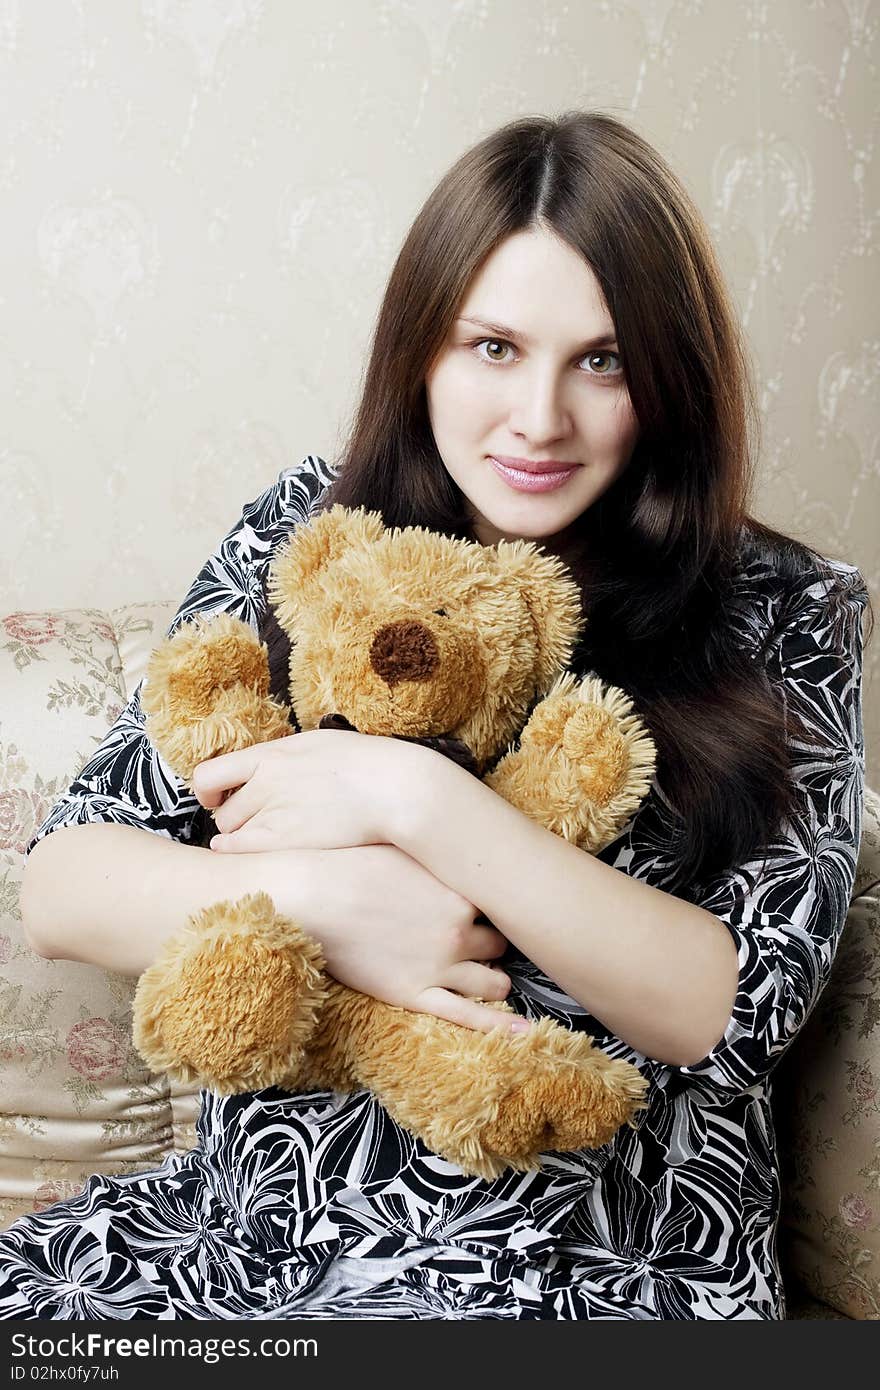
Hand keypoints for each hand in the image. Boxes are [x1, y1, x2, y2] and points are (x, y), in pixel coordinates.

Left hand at [192, 729, 421, 853]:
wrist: (394, 788)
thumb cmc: (367, 765)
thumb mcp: (318, 744)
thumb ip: (289, 757)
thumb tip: (277, 763)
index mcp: (271, 755)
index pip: (209, 774)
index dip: (207, 790)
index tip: (216, 798)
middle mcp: (263, 784)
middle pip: (222, 811)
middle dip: (233, 819)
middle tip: (252, 823)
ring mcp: (272, 815)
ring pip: (231, 834)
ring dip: (242, 838)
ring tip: (267, 839)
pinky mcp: (285, 843)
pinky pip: (241, 852)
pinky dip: (241, 854)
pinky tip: (256, 855)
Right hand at [256, 843, 527, 1035]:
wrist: (312, 898)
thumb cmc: (350, 865)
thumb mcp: (404, 847)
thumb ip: (438, 854)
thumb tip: (456, 843)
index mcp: (460, 891)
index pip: (501, 902)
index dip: (494, 905)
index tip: (493, 905)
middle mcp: (459, 930)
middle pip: (500, 942)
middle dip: (493, 943)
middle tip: (483, 942)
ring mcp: (441, 966)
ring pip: (494, 981)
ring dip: (495, 980)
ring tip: (492, 980)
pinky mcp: (416, 994)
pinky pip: (469, 1017)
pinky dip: (500, 1026)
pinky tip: (523, 1034)